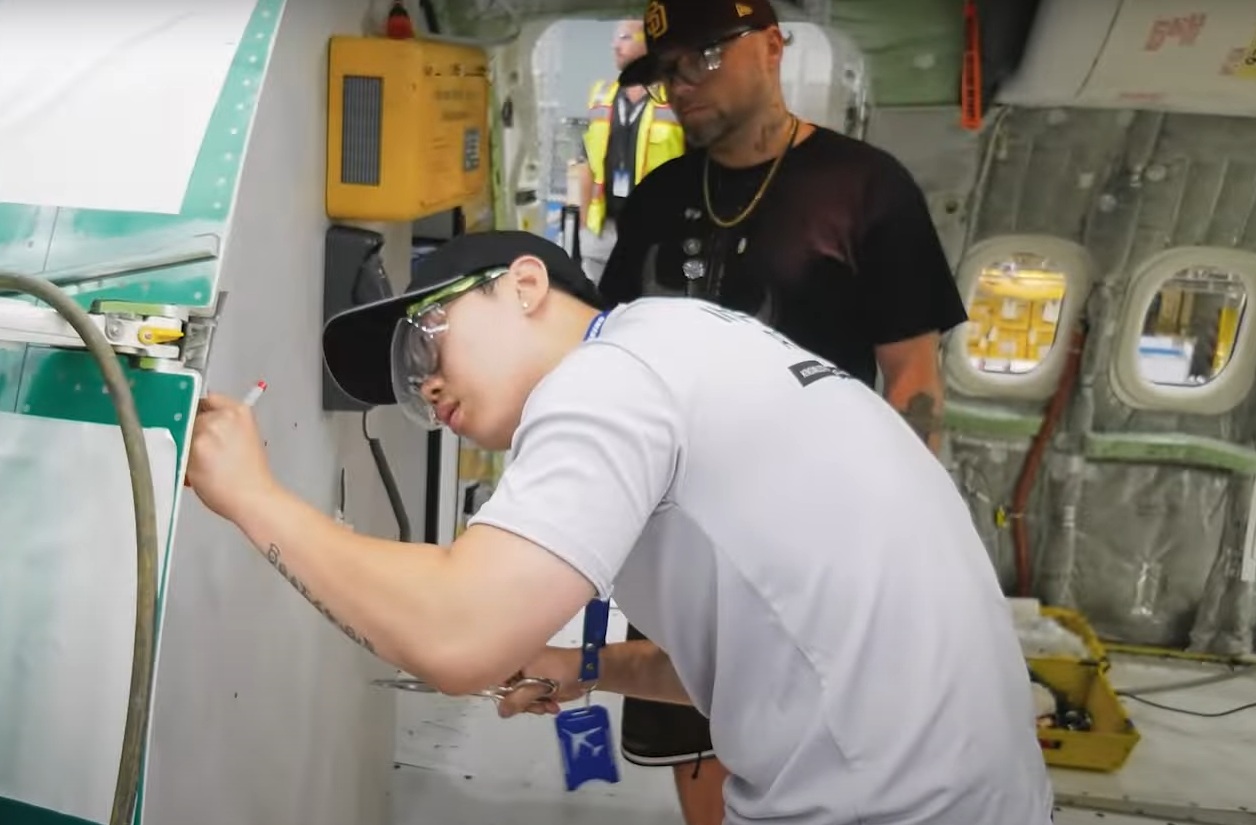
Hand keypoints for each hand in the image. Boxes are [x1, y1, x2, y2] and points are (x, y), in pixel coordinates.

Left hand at [186, 392, 277, 521]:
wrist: (252, 495)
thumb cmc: (250, 474)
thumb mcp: (246, 437)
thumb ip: (225, 424)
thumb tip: (201, 421)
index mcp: (239, 411)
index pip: (209, 399)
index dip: (202, 411)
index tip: (198, 419)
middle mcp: (222, 416)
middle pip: (193, 414)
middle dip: (193, 430)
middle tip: (205, 450)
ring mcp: (206, 431)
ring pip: (183, 431)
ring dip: (186, 444)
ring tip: (203, 462)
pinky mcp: (192, 448)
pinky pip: (178, 448)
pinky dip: (182, 458)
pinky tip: (197, 469)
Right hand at [496, 646, 586, 718]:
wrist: (587, 671)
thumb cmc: (561, 672)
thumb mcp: (536, 686)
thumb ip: (517, 700)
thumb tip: (501, 712)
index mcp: (516, 659)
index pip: (497, 676)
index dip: (500, 691)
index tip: (509, 702)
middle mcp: (520, 667)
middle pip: (508, 691)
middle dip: (522, 702)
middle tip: (536, 705)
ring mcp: (529, 677)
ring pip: (520, 698)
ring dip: (534, 706)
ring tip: (548, 705)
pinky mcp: (539, 686)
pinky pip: (532, 700)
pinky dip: (541, 705)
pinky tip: (553, 706)